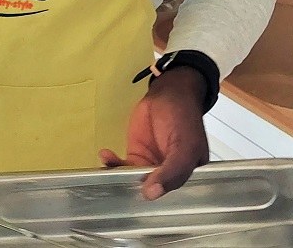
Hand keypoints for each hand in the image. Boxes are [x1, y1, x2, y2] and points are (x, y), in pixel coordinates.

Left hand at [99, 66, 209, 200]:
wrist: (168, 94)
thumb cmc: (183, 118)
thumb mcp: (185, 145)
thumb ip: (172, 171)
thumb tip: (152, 194)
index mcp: (186, 177)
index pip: (171, 196)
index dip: (156, 198)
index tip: (138, 196)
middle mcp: (168, 176)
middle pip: (150, 191)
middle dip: (133, 191)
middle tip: (117, 185)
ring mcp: (150, 166)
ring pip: (134, 180)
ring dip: (119, 177)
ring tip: (109, 166)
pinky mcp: (136, 156)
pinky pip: (123, 165)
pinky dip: (112, 163)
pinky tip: (105, 155)